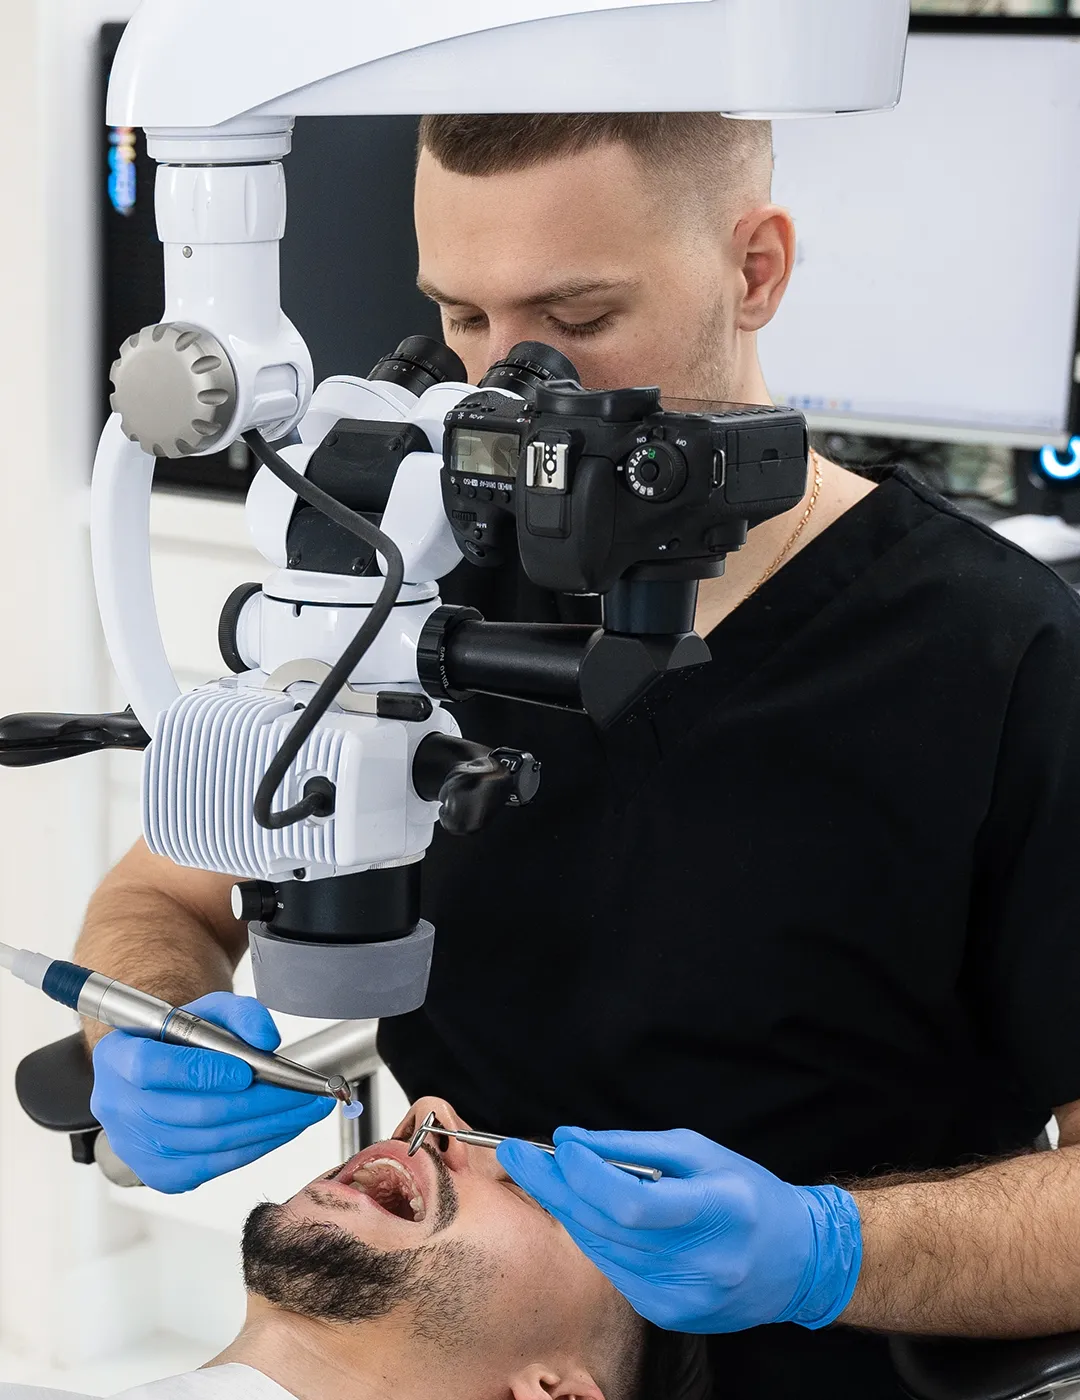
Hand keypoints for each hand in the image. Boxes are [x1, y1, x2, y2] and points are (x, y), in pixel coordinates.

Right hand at [91, 992, 333, 1192]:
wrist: (162, 1073)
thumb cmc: (183, 1040)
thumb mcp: (208, 1010)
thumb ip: (240, 1014)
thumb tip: (266, 1039)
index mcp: (117, 1057)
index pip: (151, 1068)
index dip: (200, 1072)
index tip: (246, 1071)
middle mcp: (117, 1106)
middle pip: (192, 1112)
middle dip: (259, 1103)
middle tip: (304, 1092)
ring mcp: (136, 1146)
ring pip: (209, 1142)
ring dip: (268, 1127)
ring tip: (306, 1109)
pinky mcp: (160, 1173)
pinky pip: (215, 1164)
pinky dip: (256, 1146)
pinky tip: (283, 1128)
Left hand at [497, 1127, 861, 1333]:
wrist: (797, 1260)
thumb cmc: (748, 1194)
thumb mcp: (700, 1153)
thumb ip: (633, 1149)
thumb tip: (572, 1141)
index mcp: (718, 1212)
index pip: (632, 1203)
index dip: (586, 1174)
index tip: (557, 1144)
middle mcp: (701, 1264)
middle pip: (605, 1227)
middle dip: (554, 1186)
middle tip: (514, 1153)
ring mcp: (683, 1299)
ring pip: (601, 1249)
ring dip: (567, 1209)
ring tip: (541, 1173)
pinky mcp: (670, 1316)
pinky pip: (614, 1269)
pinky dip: (594, 1236)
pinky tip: (584, 1209)